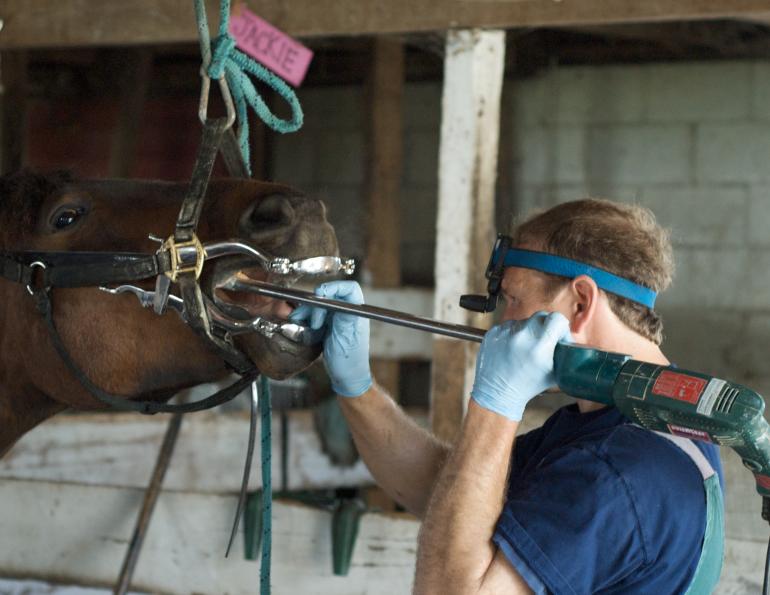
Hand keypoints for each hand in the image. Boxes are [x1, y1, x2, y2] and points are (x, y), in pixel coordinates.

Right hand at [290, 280, 371, 396]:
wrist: (346, 377)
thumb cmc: (349, 361)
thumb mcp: (346, 340)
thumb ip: (343, 318)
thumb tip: (339, 300)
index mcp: (357, 313)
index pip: (349, 289)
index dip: (334, 287)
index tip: (320, 294)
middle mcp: (348, 312)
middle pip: (330, 295)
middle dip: (316, 303)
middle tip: (313, 321)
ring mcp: (338, 318)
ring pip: (320, 304)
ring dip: (308, 311)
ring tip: (300, 321)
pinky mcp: (329, 324)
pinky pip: (315, 314)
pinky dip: (306, 317)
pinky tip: (300, 322)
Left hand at [471, 311, 571, 420]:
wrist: (497, 393)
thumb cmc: (527, 386)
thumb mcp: (554, 373)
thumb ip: (564, 355)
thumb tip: (570, 341)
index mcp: (539, 347)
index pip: (557, 319)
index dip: (561, 327)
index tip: (558, 336)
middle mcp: (521, 336)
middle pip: (541, 316)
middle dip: (546, 326)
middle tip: (544, 340)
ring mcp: (504, 333)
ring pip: (524, 321)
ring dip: (528, 331)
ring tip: (525, 349)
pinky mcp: (492, 333)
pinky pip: (509, 326)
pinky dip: (513, 334)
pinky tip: (512, 349)